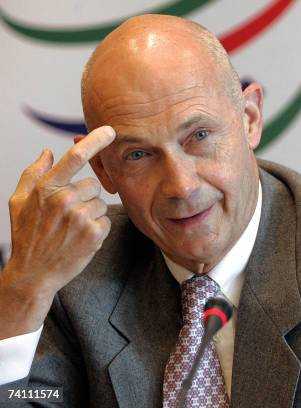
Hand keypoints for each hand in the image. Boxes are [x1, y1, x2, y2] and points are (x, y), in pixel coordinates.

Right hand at [0, 126, 115, 337]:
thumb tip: (47, 152)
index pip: (75, 158)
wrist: (34, 273)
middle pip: (93, 184)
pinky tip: (81, 238)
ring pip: (101, 203)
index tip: (110, 131)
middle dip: (86, 196)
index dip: (95, 141)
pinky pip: (106, 220)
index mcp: (46, 189)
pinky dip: (97, 228)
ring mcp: (80, 217)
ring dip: (92, 213)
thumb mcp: (19, 202)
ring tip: (73, 228)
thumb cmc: (27, 237)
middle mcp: (64, 200)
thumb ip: (33, 174)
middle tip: (69, 215)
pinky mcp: (94, 233)